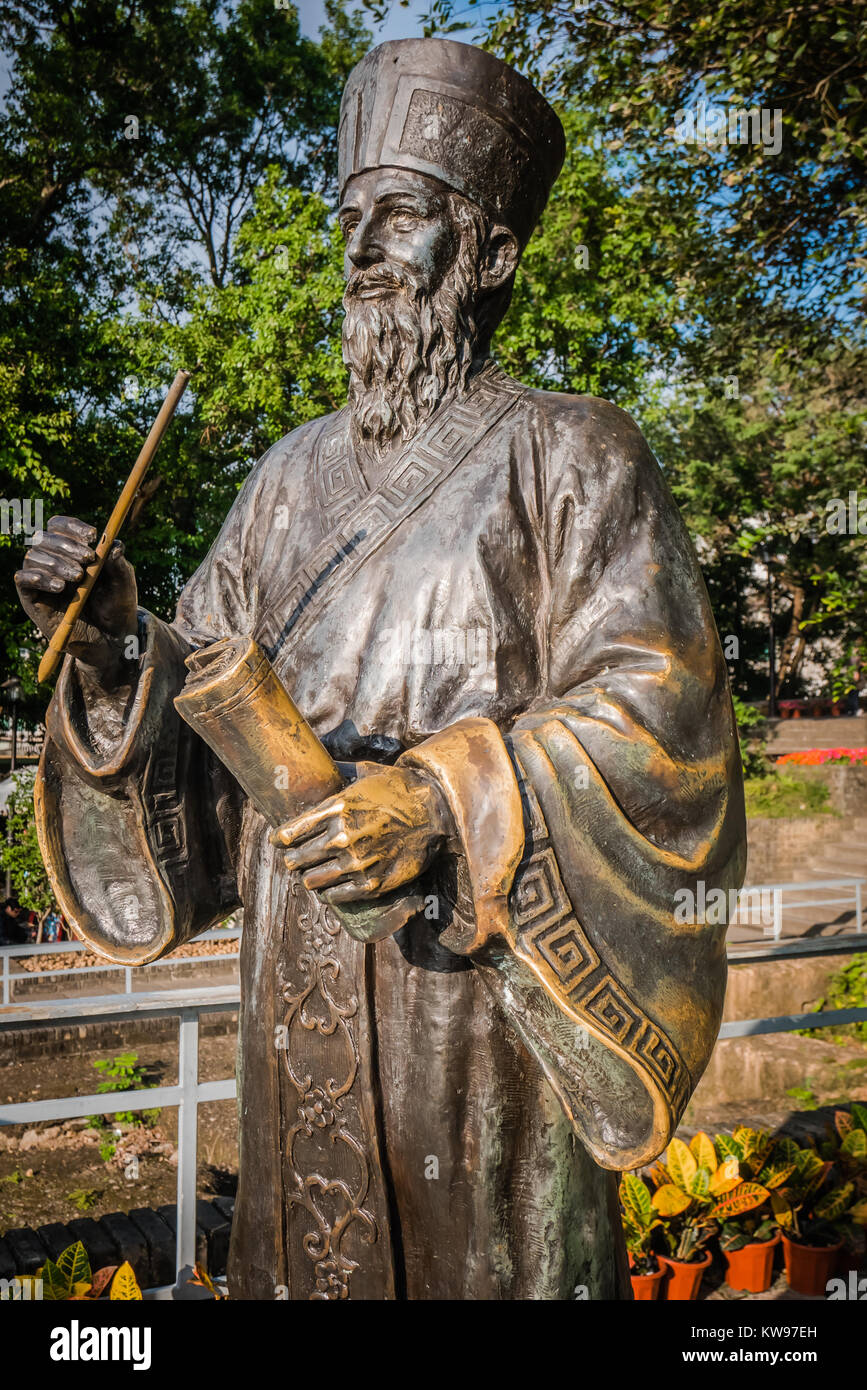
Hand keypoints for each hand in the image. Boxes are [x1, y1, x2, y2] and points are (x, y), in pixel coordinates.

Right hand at [15, 516, 138, 682]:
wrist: (111, 639)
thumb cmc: (116, 606)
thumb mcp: (123, 583)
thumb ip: (119, 563)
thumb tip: (114, 545)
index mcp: (72, 550)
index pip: (59, 526)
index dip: (72, 527)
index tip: (92, 536)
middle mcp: (53, 560)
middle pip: (44, 538)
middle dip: (67, 545)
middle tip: (88, 559)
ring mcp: (40, 579)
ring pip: (33, 556)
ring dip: (56, 563)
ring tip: (78, 578)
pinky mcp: (32, 598)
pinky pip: (21, 580)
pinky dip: (35, 578)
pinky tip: (57, 585)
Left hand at [272, 765, 453, 904]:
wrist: (435, 812)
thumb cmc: (400, 789)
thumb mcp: (367, 773)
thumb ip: (340, 774)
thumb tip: (323, 764)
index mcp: (335, 808)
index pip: (290, 832)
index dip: (280, 839)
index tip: (279, 841)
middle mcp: (341, 837)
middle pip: (296, 859)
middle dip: (293, 860)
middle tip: (295, 860)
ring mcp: (355, 862)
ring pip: (312, 880)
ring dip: (309, 878)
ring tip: (311, 876)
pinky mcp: (371, 883)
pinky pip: (336, 895)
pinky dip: (329, 893)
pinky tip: (330, 889)